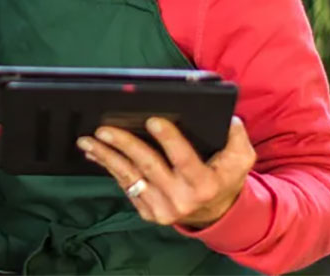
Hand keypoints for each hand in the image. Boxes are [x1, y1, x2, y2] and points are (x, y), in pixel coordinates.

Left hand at [77, 116, 255, 228]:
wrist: (215, 213)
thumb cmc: (224, 178)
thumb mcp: (241, 160)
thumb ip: (236, 137)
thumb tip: (228, 117)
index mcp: (204, 184)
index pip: (184, 159)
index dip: (169, 139)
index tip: (152, 120)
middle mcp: (181, 199)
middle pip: (148, 166)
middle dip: (124, 144)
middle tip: (104, 128)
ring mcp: (162, 209)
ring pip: (129, 177)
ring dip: (106, 156)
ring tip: (88, 140)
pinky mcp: (147, 212)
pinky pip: (125, 187)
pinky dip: (109, 168)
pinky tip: (96, 153)